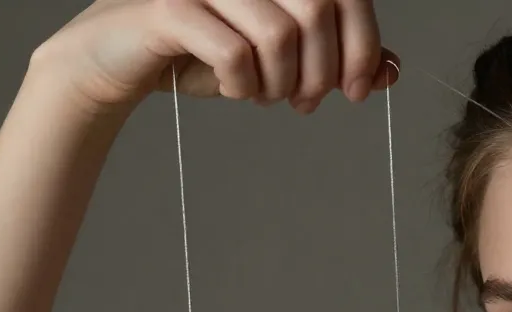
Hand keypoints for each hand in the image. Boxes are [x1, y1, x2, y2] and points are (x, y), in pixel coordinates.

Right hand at [30, 0, 397, 115]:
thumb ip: (334, 58)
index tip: (360, 89)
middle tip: (307, 103)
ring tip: (266, 95)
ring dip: (283, 81)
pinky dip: (245, 85)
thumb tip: (393, 70)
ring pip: (279, 33)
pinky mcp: (170, 7)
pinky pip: (234, 51)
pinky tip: (238, 90)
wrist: (118, 63)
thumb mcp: (279, 60)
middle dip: (324, 71)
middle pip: (319, 9)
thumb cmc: (203, 53)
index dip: (364, 44)